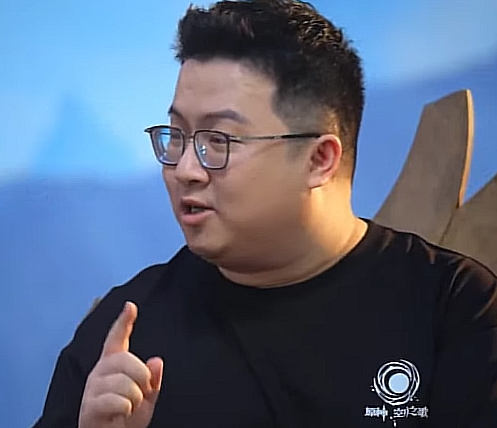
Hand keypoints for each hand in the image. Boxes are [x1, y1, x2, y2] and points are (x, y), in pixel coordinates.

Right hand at [78, 302, 163, 427]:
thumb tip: (156, 361)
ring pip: (123, 382)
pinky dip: (126, 409)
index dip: (124, 321)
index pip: (117, 338)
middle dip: (141, 377)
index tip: (130, 306)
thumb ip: (152, 379)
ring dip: (135, 398)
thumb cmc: (126, 419)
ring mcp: (92, 388)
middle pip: (124, 359)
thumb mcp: (147, 398)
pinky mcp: (89, 407)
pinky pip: (117, 401)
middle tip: (141, 392)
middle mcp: (100, 372)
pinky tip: (121, 414)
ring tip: (129, 407)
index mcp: (114, 365)